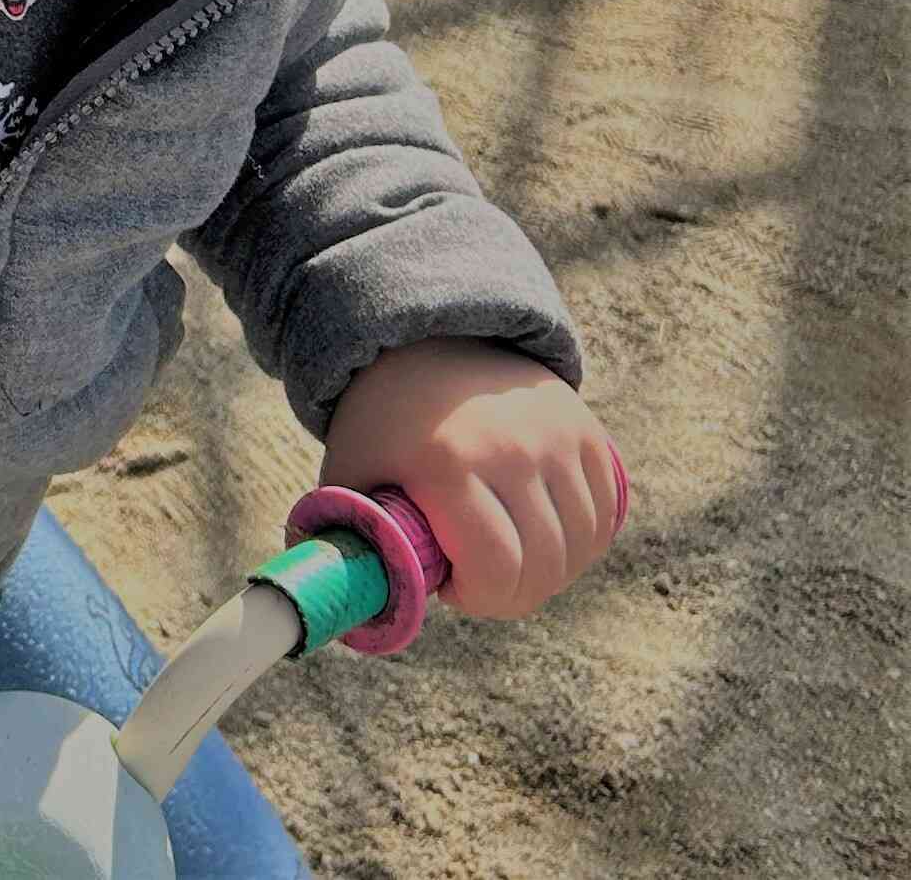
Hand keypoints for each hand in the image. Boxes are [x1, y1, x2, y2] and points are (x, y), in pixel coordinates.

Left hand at [319, 339, 623, 619]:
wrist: (421, 340)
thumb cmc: (380, 425)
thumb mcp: (349, 478)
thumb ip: (350, 548)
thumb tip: (350, 614)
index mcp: (447, 461)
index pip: (497, 569)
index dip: (478, 596)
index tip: (452, 584)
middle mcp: (512, 446)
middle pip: (545, 566)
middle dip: (512, 592)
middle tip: (479, 575)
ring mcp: (555, 435)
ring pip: (581, 547)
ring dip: (549, 568)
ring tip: (506, 549)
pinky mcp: (585, 431)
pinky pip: (604, 517)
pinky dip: (581, 540)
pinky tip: (542, 531)